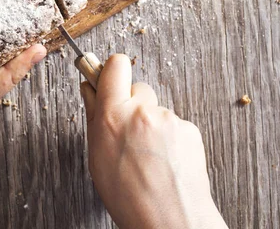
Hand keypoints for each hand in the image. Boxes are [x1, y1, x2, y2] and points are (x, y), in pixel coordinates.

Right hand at [81, 54, 226, 228]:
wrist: (170, 220)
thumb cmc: (128, 195)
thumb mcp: (97, 155)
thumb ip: (94, 115)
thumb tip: (90, 89)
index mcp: (113, 115)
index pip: (115, 65)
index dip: (111, 70)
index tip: (108, 78)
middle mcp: (142, 111)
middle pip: (138, 88)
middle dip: (132, 103)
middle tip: (127, 131)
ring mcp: (169, 119)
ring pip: (156, 110)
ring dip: (150, 124)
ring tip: (148, 156)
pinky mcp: (190, 129)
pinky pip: (174, 124)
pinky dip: (169, 138)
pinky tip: (164, 160)